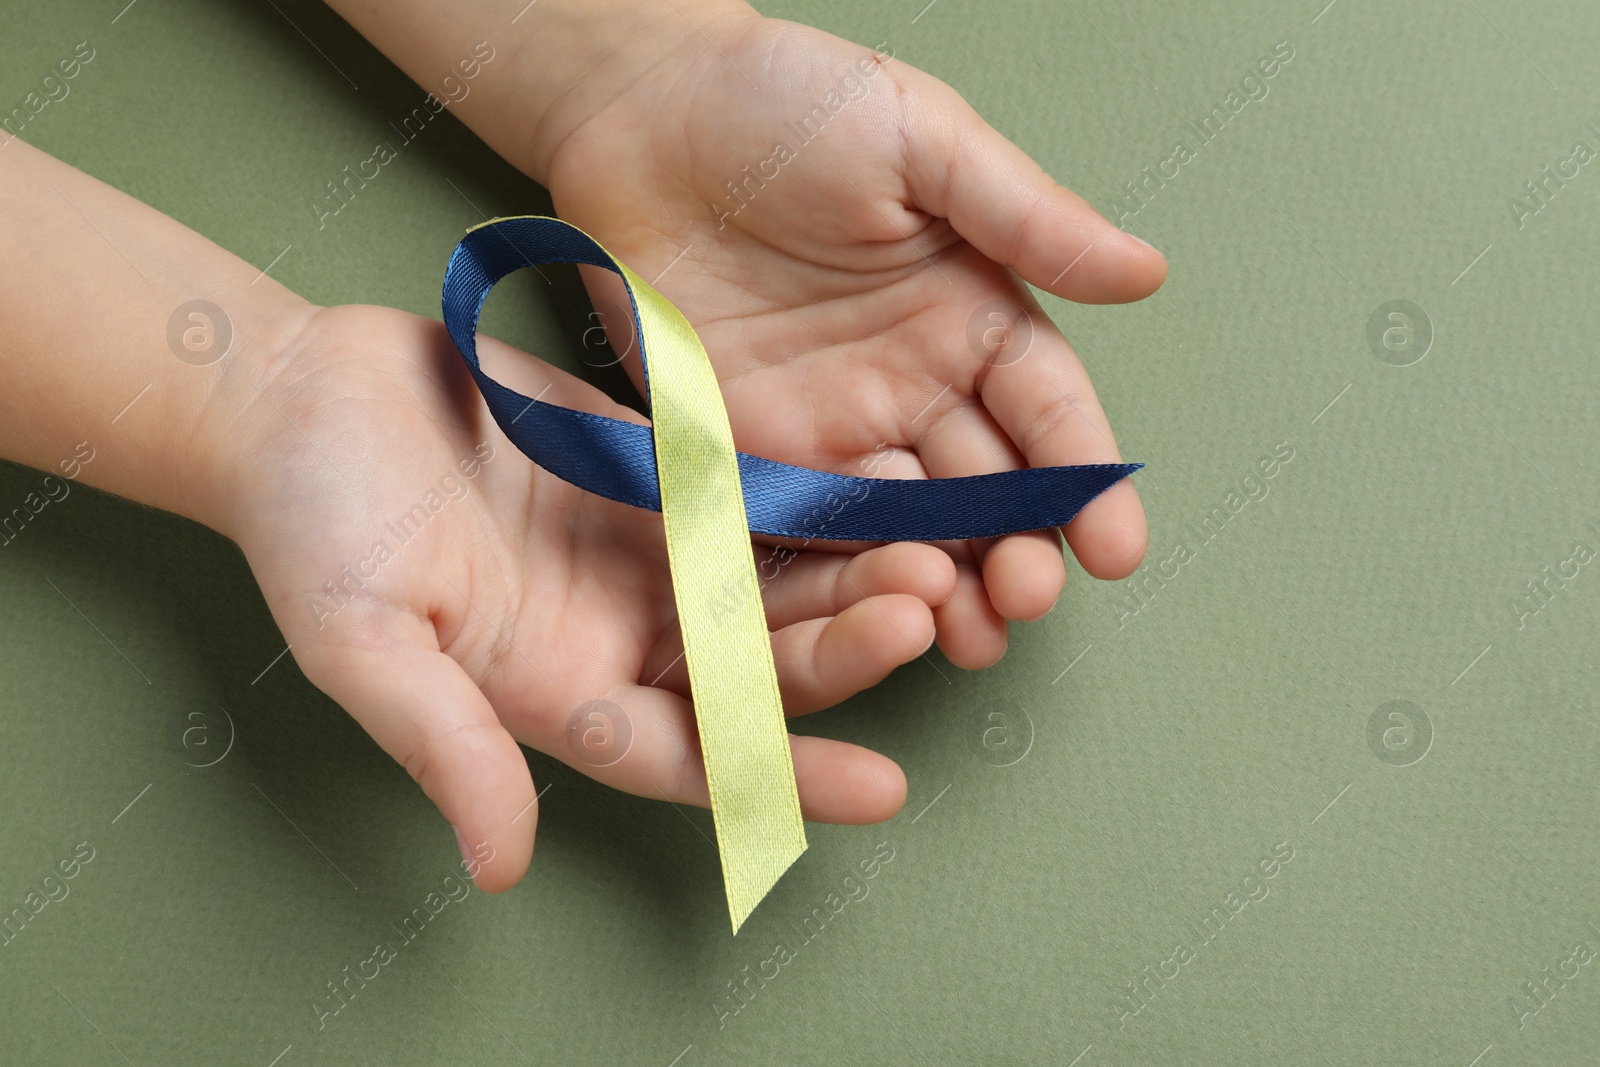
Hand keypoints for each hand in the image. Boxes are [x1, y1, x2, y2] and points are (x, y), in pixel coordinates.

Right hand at [219, 303, 958, 889]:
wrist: (302, 396)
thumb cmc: (311, 524)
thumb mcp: (364, 642)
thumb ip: (443, 744)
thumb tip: (500, 867)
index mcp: (560, 695)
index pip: (693, 756)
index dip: (785, 775)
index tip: (882, 789)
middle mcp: (620, 634)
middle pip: (756, 666)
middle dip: (840, 651)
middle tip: (919, 613)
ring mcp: (644, 553)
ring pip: (772, 584)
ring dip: (850, 576)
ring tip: (931, 556)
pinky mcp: (656, 473)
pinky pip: (754, 495)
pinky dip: (817, 496)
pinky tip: (882, 481)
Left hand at [537, 8, 1165, 668]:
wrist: (636, 109)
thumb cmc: (784, 101)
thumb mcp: (920, 138)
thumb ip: (1024, 216)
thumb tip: (1145, 272)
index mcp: (969, 308)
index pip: (1045, 408)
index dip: (1083, 478)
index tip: (1114, 548)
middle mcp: (910, 380)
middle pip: (983, 485)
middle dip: (1015, 549)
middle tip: (1027, 598)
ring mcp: (829, 422)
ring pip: (904, 524)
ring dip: (942, 583)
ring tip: (969, 637)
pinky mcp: (748, 448)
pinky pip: (801, 523)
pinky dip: (839, 573)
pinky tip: (870, 612)